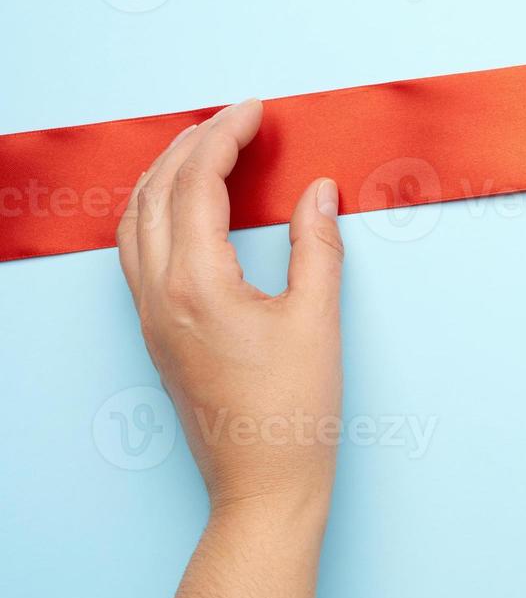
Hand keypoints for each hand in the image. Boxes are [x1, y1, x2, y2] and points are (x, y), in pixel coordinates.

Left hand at [116, 99, 344, 521]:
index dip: (226, 136)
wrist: (262, 487)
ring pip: (134, 220)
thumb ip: (317, 247)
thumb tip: (317, 192)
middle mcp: (159, 294)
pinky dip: (155, 210)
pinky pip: (136, 251)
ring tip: (204, 147)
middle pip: (156, 192)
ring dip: (165, 173)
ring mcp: (150, 316)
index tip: (256, 110)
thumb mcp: (319, 321)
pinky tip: (185, 208)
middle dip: (193, 143)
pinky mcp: (156, 333)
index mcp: (197, 284)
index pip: (198, 184)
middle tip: (236, 117)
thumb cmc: (294, 414)